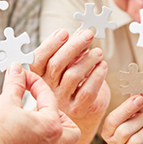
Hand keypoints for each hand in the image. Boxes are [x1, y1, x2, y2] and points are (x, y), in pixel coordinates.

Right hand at [0, 63, 79, 143]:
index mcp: (51, 125)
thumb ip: (15, 84)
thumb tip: (17, 71)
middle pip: (72, 132)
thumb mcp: (5, 100)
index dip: (35, 82)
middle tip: (44, 108)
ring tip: (46, 130)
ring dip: (61, 142)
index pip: (48, 97)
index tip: (23, 77)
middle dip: (62, 117)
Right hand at [32, 29, 109, 143]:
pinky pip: (88, 91)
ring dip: (88, 60)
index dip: (51, 44)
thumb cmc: (73, 83)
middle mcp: (48, 89)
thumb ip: (70, 51)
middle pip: (57, 65)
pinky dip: (97, 76)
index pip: (39, 58)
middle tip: (88, 34)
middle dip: (73, 46)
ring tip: (98, 52)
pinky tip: (103, 66)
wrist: (82, 111)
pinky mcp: (78, 109)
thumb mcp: (67, 65)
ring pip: (73, 76)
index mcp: (39, 75)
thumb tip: (80, 33)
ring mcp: (62, 100)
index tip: (65, 32)